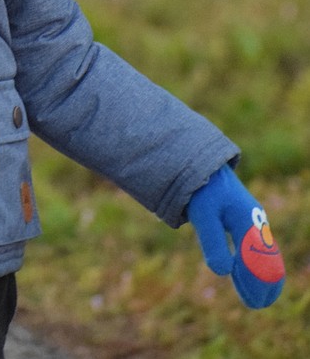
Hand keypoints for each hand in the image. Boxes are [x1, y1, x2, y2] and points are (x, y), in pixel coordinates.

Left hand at [188, 165, 284, 308]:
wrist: (202, 166)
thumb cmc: (201, 190)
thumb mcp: (203, 215)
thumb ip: (213, 242)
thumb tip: (224, 272)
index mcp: (248, 222)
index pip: (260, 261)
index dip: (258, 284)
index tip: (253, 303)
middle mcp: (256, 223)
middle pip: (268, 261)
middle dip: (263, 285)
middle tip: (254, 305)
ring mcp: (254, 222)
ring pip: (264, 256)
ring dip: (258, 277)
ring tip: (251, 298)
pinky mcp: (246, 221)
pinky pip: (257, 249)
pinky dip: (254, 266)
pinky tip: (242, 275)